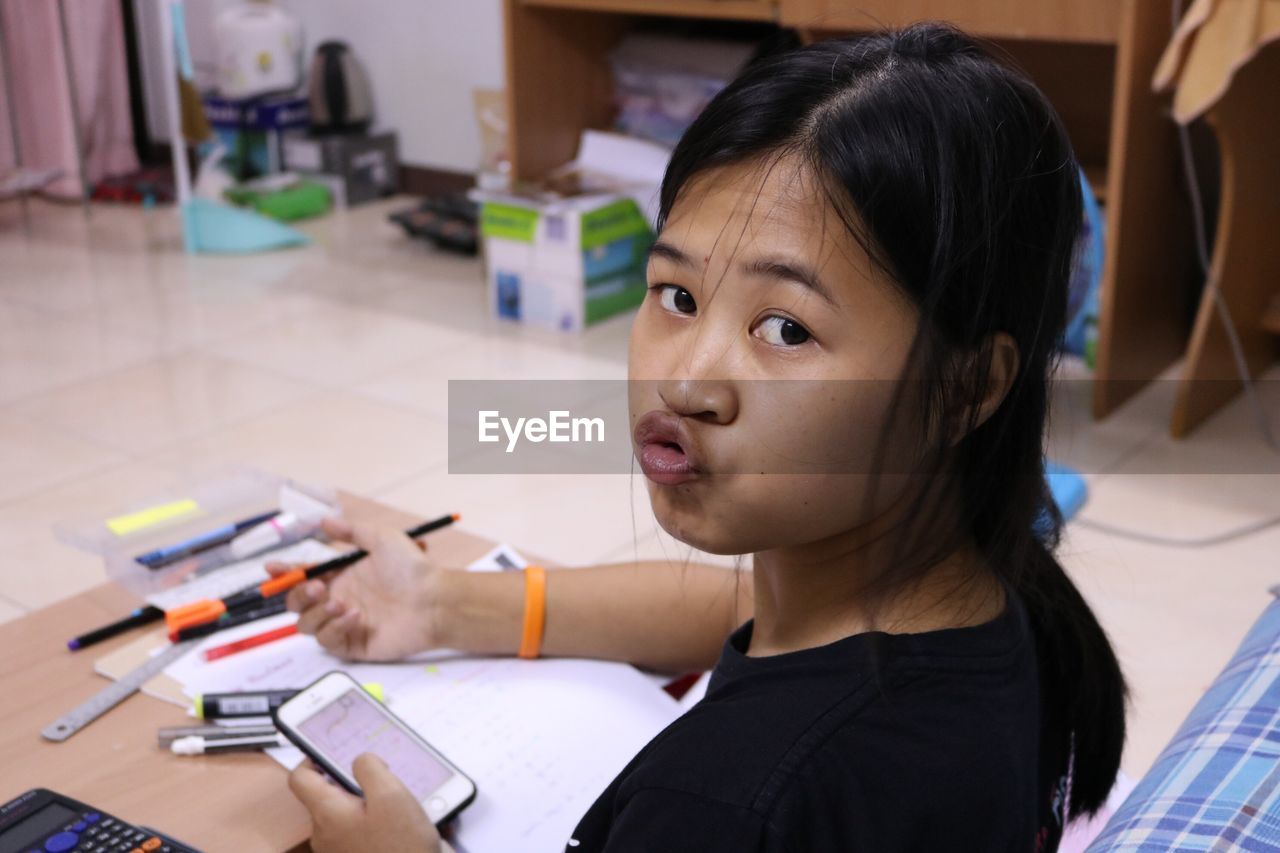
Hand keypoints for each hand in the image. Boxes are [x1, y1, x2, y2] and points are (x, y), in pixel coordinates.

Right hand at [268, 517, 446, 660]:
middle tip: (318, 586)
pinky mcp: (352, 645)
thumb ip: (350, 531)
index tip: (272, 568)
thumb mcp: (382, 539)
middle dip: (299, 594)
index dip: (285, 573)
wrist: (434, 600)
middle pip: (297, 603)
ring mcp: (343, 624)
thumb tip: (323, 522)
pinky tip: (355, 617)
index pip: (303, 576)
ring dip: (316, 613)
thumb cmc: (412, 569)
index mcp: (341, 576)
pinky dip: (335, 628)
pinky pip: (327, 641)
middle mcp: (338, 600)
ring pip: (306, 625)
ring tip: (340, 603)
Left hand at [289, 753, 443, 852]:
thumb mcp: (392, 795)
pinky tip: (395, 826)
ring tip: (393, 806)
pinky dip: (370, 823)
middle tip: (379, 780)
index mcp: (328, 813)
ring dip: (364, 804)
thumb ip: (371, 769)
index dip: (313, 759)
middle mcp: (325, 833)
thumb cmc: (402, 848)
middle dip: (350, 783)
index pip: (300, 778)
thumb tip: (360, 760)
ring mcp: (337, 849)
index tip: (332, 753)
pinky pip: (354, 832)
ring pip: (342, 814)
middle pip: (325, 795)